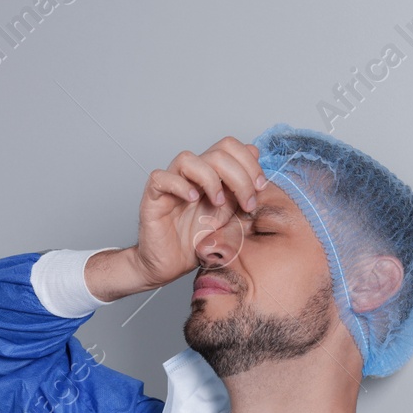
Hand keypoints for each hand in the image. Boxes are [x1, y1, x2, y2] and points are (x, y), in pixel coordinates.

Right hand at [86, 136, 269, 301]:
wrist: (172, 265)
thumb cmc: (197, 242)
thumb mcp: (231, 214)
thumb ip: (242, 190)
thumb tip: (257, 162)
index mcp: (210, 173)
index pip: (229, 147)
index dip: (249, 161)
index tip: (260, 187)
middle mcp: (190, 174)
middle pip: (217, 152)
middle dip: (240, 175)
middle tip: (247, 201)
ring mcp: (170, 184)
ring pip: (187, 159)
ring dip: (211, 178)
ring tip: (219, 202)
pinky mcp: (152, 198)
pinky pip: (160, 178)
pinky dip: (179, 185)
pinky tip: (192, 200)